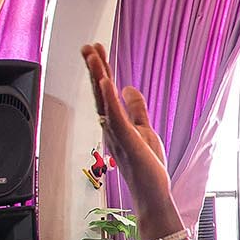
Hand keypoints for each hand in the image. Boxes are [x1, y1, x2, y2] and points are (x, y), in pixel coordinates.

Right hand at [82, 44, 170, 207]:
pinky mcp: (127, 141)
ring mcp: (117, 133)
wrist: (151, 192)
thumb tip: (128, 87)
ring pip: (105, 100)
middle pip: (101, 92)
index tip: (96, 50)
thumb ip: (136, 109)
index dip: (101, 70)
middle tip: (88, 46)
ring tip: (93, 56)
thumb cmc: (147, 166)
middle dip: (95, 68)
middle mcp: (111, 126)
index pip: (106, 91)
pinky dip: (111, 99)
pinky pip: (117, 117)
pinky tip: (108, 82)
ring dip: (99, 77)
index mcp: (115, 123)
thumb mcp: (144, 129)